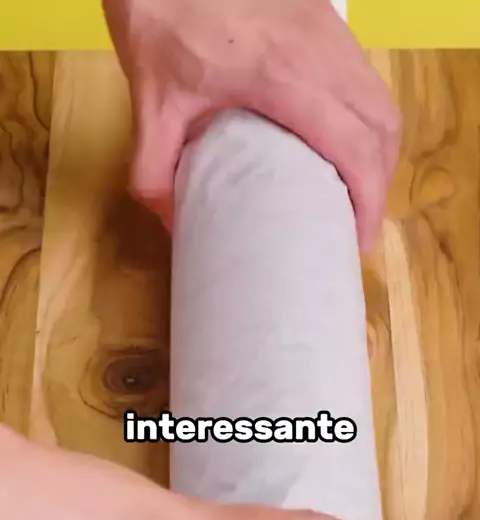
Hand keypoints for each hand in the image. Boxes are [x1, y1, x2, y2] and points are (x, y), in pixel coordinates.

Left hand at [102, 0, 401, 250]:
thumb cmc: (162, 14)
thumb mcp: (150, 101)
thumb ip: (153, 169)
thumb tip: (171, 221)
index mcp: (286, 78)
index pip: (355, 147)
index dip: (369, 199)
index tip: (359, 238)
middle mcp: (323, 54)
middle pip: (382, 127)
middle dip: (380, 182)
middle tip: (357, 222)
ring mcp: (330, 32)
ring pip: (381, 99)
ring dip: (378, 149)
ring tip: (356, 188)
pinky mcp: (325, 19)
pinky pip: (366, 76)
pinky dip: (368, 116)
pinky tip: (343, 136)